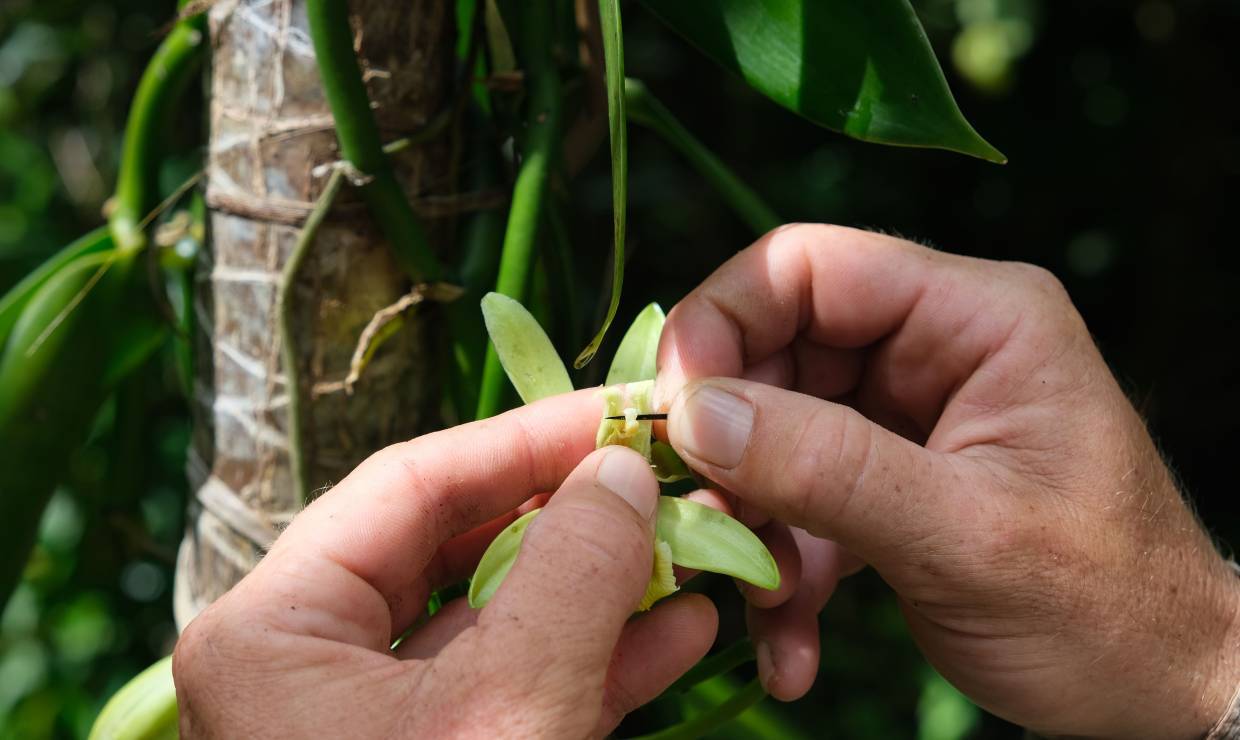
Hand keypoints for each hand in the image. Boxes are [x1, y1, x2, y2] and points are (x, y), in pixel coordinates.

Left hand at [172, 392, 717, 738]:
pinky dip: (598, 658)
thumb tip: (621, 469)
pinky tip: (680, 631)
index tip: (626, 413)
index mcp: (275, 628)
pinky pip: (519, 687)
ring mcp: (372, 720)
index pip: (414, 485)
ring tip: (696, 550)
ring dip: (602, 585)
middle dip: (576, 516)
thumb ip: (572, 575)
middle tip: (669, 479)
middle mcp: (309, 662)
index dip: (530, 441)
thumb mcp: (512, 711)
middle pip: (459, 546)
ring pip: (501, 618)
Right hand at [656, 224, 1239, 737]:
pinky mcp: (885, 479)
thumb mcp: (963, 536)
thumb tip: (692, 414)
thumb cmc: (1104, 608)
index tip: (668, 408)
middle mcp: (934, 348)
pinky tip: (790, 644)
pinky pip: (797, 498)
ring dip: (752, 528)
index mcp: (977, 317)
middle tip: (697, 529)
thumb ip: (826, 468)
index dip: (722, 320)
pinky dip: (781, 570)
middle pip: (776, 353)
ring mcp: (905, 415)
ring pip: (772, 434)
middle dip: (729, 448)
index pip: (812, 266)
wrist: (1157, 694)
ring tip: (766, 611)